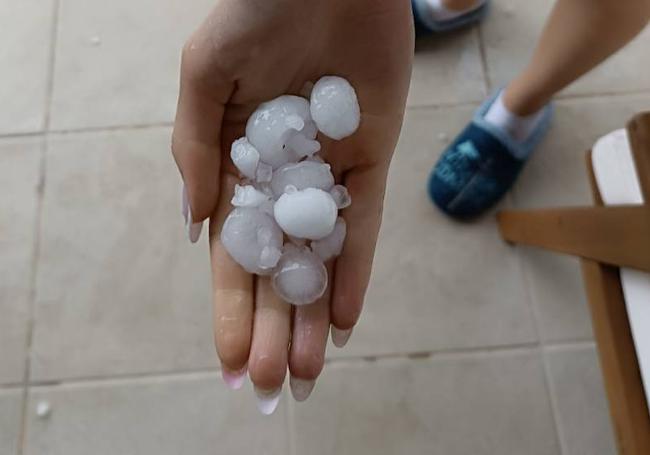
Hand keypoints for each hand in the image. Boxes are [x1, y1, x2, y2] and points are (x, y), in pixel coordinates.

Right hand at [172, 0, 412, 405]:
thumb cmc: (253, 11)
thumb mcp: (203, 76)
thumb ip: (196, 151)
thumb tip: (198, 230)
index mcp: (235, 164)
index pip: (234, 251)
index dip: (230, 307)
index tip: (228, 360)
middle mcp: (282, 176)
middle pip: (278, 266)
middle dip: (273, 325)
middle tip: (269, 383)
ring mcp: (328, 170)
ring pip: (321, 255)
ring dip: (312, 312)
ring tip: (307, 368)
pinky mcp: (372, 156)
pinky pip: (363, 221)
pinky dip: (354, 267)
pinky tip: (343, 317)